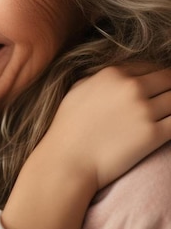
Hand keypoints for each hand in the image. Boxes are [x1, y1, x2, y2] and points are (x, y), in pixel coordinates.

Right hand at [44, 65, 170, 190]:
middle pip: (169, 80)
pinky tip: (167, 128)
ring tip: (165, 115)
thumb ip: (99, 78)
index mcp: (113, 74)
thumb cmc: (68, 128)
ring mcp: (143, 111)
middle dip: (170, 89)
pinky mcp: (153, 135)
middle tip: (164, 102)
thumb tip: (117, 77)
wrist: (67, 161)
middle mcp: (131, 88)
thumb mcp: (78, 90)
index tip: (158, 88)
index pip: (150, 67)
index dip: (157, 78)